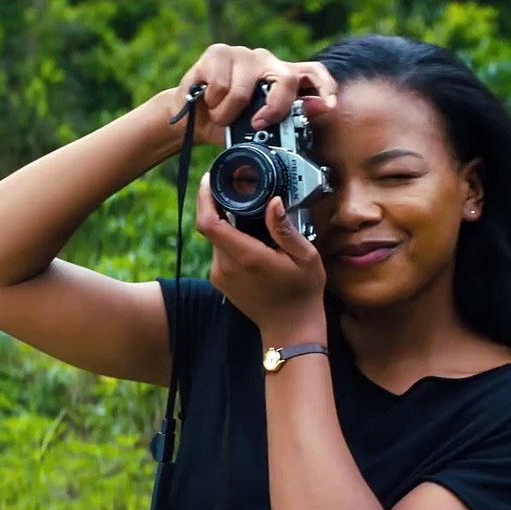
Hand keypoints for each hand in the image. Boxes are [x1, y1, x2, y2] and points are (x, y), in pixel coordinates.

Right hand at [172, 44, 338, 145]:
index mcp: (280, 78)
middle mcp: (266, 61)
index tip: (330, 105)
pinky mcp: (217, 53)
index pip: (312, 72)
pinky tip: (207, 101)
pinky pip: (220, 86)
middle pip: (285, 80)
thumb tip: (319, 109)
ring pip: (243, 91)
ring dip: (227, 114)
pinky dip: (211, 103)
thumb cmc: (227, 125)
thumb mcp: (258, 130)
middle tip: (257, 125)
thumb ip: (287, 119)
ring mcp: (242, 54)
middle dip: (274, 109)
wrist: (191, 121)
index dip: (325, 87)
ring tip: (220, 116)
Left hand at [196, 172, 327, 337]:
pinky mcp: (219, 280)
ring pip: (215, 238)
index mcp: (246, 257)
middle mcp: (226, 267)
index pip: (209, 223)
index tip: (211, 180)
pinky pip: (219, 251)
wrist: (291, 328)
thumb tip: (273, 202)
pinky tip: (251, 239)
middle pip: (210, 226)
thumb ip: (286, 229)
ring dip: (227, 224)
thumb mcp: (306, 257)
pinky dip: (230, 240)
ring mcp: (220, 275)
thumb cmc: (303, 292)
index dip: (204, 198)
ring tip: (251, 217)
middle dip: (220, 206)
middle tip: (239, 191)